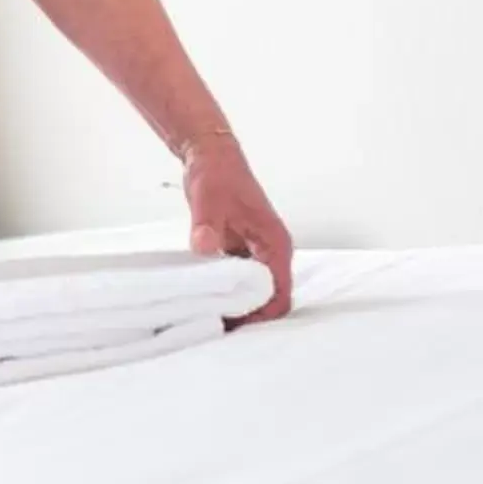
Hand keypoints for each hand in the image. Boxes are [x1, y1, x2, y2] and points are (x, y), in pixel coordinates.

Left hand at [183, 129, 292, 320]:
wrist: (210, 156)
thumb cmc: (217, 174)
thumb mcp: (209, 200)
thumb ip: (207, 225)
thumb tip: (203, 247)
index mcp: (275, 244)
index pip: (279, 294)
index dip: (261, 315)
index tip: (235, 324)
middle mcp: (271, 252)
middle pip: (269, 299)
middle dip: (248, 317)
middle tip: (217, 327)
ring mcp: (256, 253)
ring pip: (254, 293)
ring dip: (237, 307)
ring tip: (210, 318)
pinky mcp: (241, 251)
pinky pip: (239, 281)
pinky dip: (226, 293)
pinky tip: (206, 300)